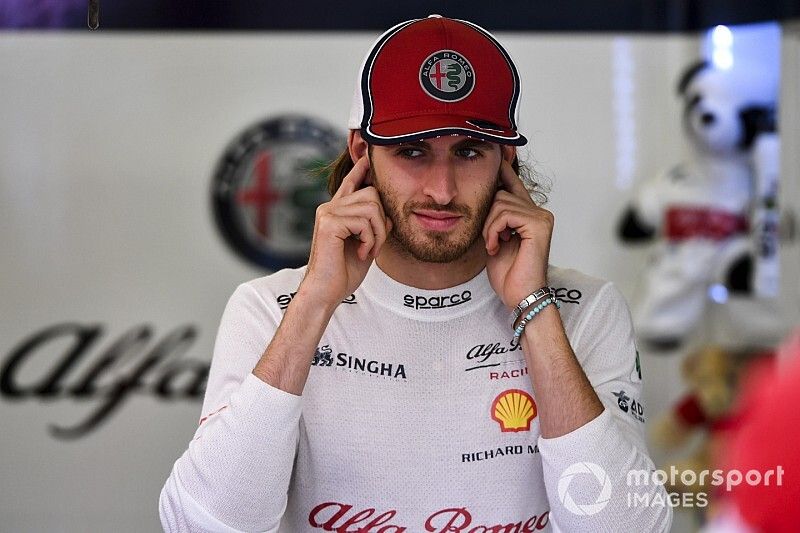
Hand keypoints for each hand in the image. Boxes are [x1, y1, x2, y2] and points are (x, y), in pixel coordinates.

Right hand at [300, 157, 392, 306]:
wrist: (326, 292)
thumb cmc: (344, 272)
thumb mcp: (365, 243)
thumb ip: (373, 225)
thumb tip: (386, 210)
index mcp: (337, 211)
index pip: (351, 182)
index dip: (361, 169)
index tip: (368, 157)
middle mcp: (330, 207)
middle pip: (372, 194)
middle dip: (382, 222)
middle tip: (374, 246)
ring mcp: (327, 213)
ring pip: (372, 207)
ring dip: (377, 234)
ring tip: (367, 251)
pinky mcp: (328, 222)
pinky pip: (364, 221)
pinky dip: (370, 240)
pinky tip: (361, 253)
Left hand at [482, 160, 553, 309]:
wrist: (519, 296)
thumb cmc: (507, 273)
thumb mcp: (492, 238)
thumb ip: (492, 216)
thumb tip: (480, 194)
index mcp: (527, 213)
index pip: (511, 182)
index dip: (502, 167)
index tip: (498, 150)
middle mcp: (538, 211)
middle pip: (500, 193)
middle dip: (487, 217)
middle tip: (491, 240)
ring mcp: (542, 216)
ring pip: (500, 203)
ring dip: (488, 227)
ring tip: (494, 246)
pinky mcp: (540, 224)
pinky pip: (505, 214)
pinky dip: (494, 231)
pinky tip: (497, 247)